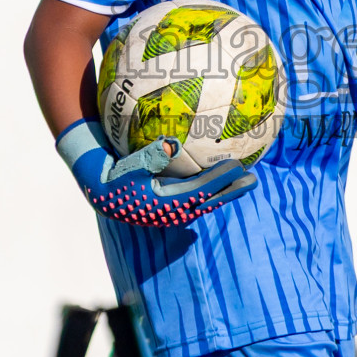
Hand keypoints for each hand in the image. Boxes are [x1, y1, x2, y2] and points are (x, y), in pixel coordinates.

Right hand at [55, 120, 257, 226]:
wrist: (102, 192)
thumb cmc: (116, 175)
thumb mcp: (130, 166)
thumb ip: (151, 156)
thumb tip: (171, 144)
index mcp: (166, 203)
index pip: (200, 190)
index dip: (220, 179)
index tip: (238, 166)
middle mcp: (175, 211)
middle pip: (210, 199)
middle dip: (232, 189)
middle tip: (254, 178)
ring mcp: (176, 211)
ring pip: (208, 201)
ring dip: (228, 191)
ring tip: (248, 180)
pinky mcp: (174, 206)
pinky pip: (200, 198)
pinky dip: (215, 189)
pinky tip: (226, 178)